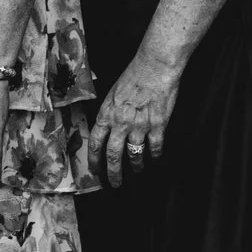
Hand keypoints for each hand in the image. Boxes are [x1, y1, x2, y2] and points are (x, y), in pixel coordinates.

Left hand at [87, 59, 182, 188]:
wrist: (154, 67)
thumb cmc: (132, 76)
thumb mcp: (112, 94)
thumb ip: (109, 113)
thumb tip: (106, 128)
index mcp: (106, 114)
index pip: (95, 143)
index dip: (94, 160)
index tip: (94, 171)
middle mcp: (121, 123)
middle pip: (113, 155)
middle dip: (112, 173)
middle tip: (114, 184)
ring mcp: (140, 126)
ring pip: (134, 155)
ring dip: (135, 167)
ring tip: (136, 172)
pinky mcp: (157, 125)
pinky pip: (155, 148)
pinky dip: (154, 156)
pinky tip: (154, 160)